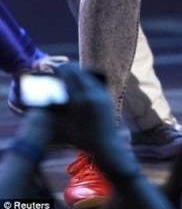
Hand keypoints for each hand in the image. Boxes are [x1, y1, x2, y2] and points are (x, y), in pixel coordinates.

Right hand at [50, 63, 139, 178]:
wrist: (105, 143)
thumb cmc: (81, 138)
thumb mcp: (64, 126)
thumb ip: (55, 111)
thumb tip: (47, 98)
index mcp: (79, 101)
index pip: (69, 77)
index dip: (62, 70)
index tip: (55, 67)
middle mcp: (91, 94)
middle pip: (79, 73)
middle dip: (70, 67)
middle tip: (62, 66)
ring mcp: (100, 94)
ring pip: (88, 76)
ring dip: (79, 71)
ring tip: (71, 70)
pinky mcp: (106, 95)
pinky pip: (96, 81)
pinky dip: (87, 77)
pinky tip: (82, 79)